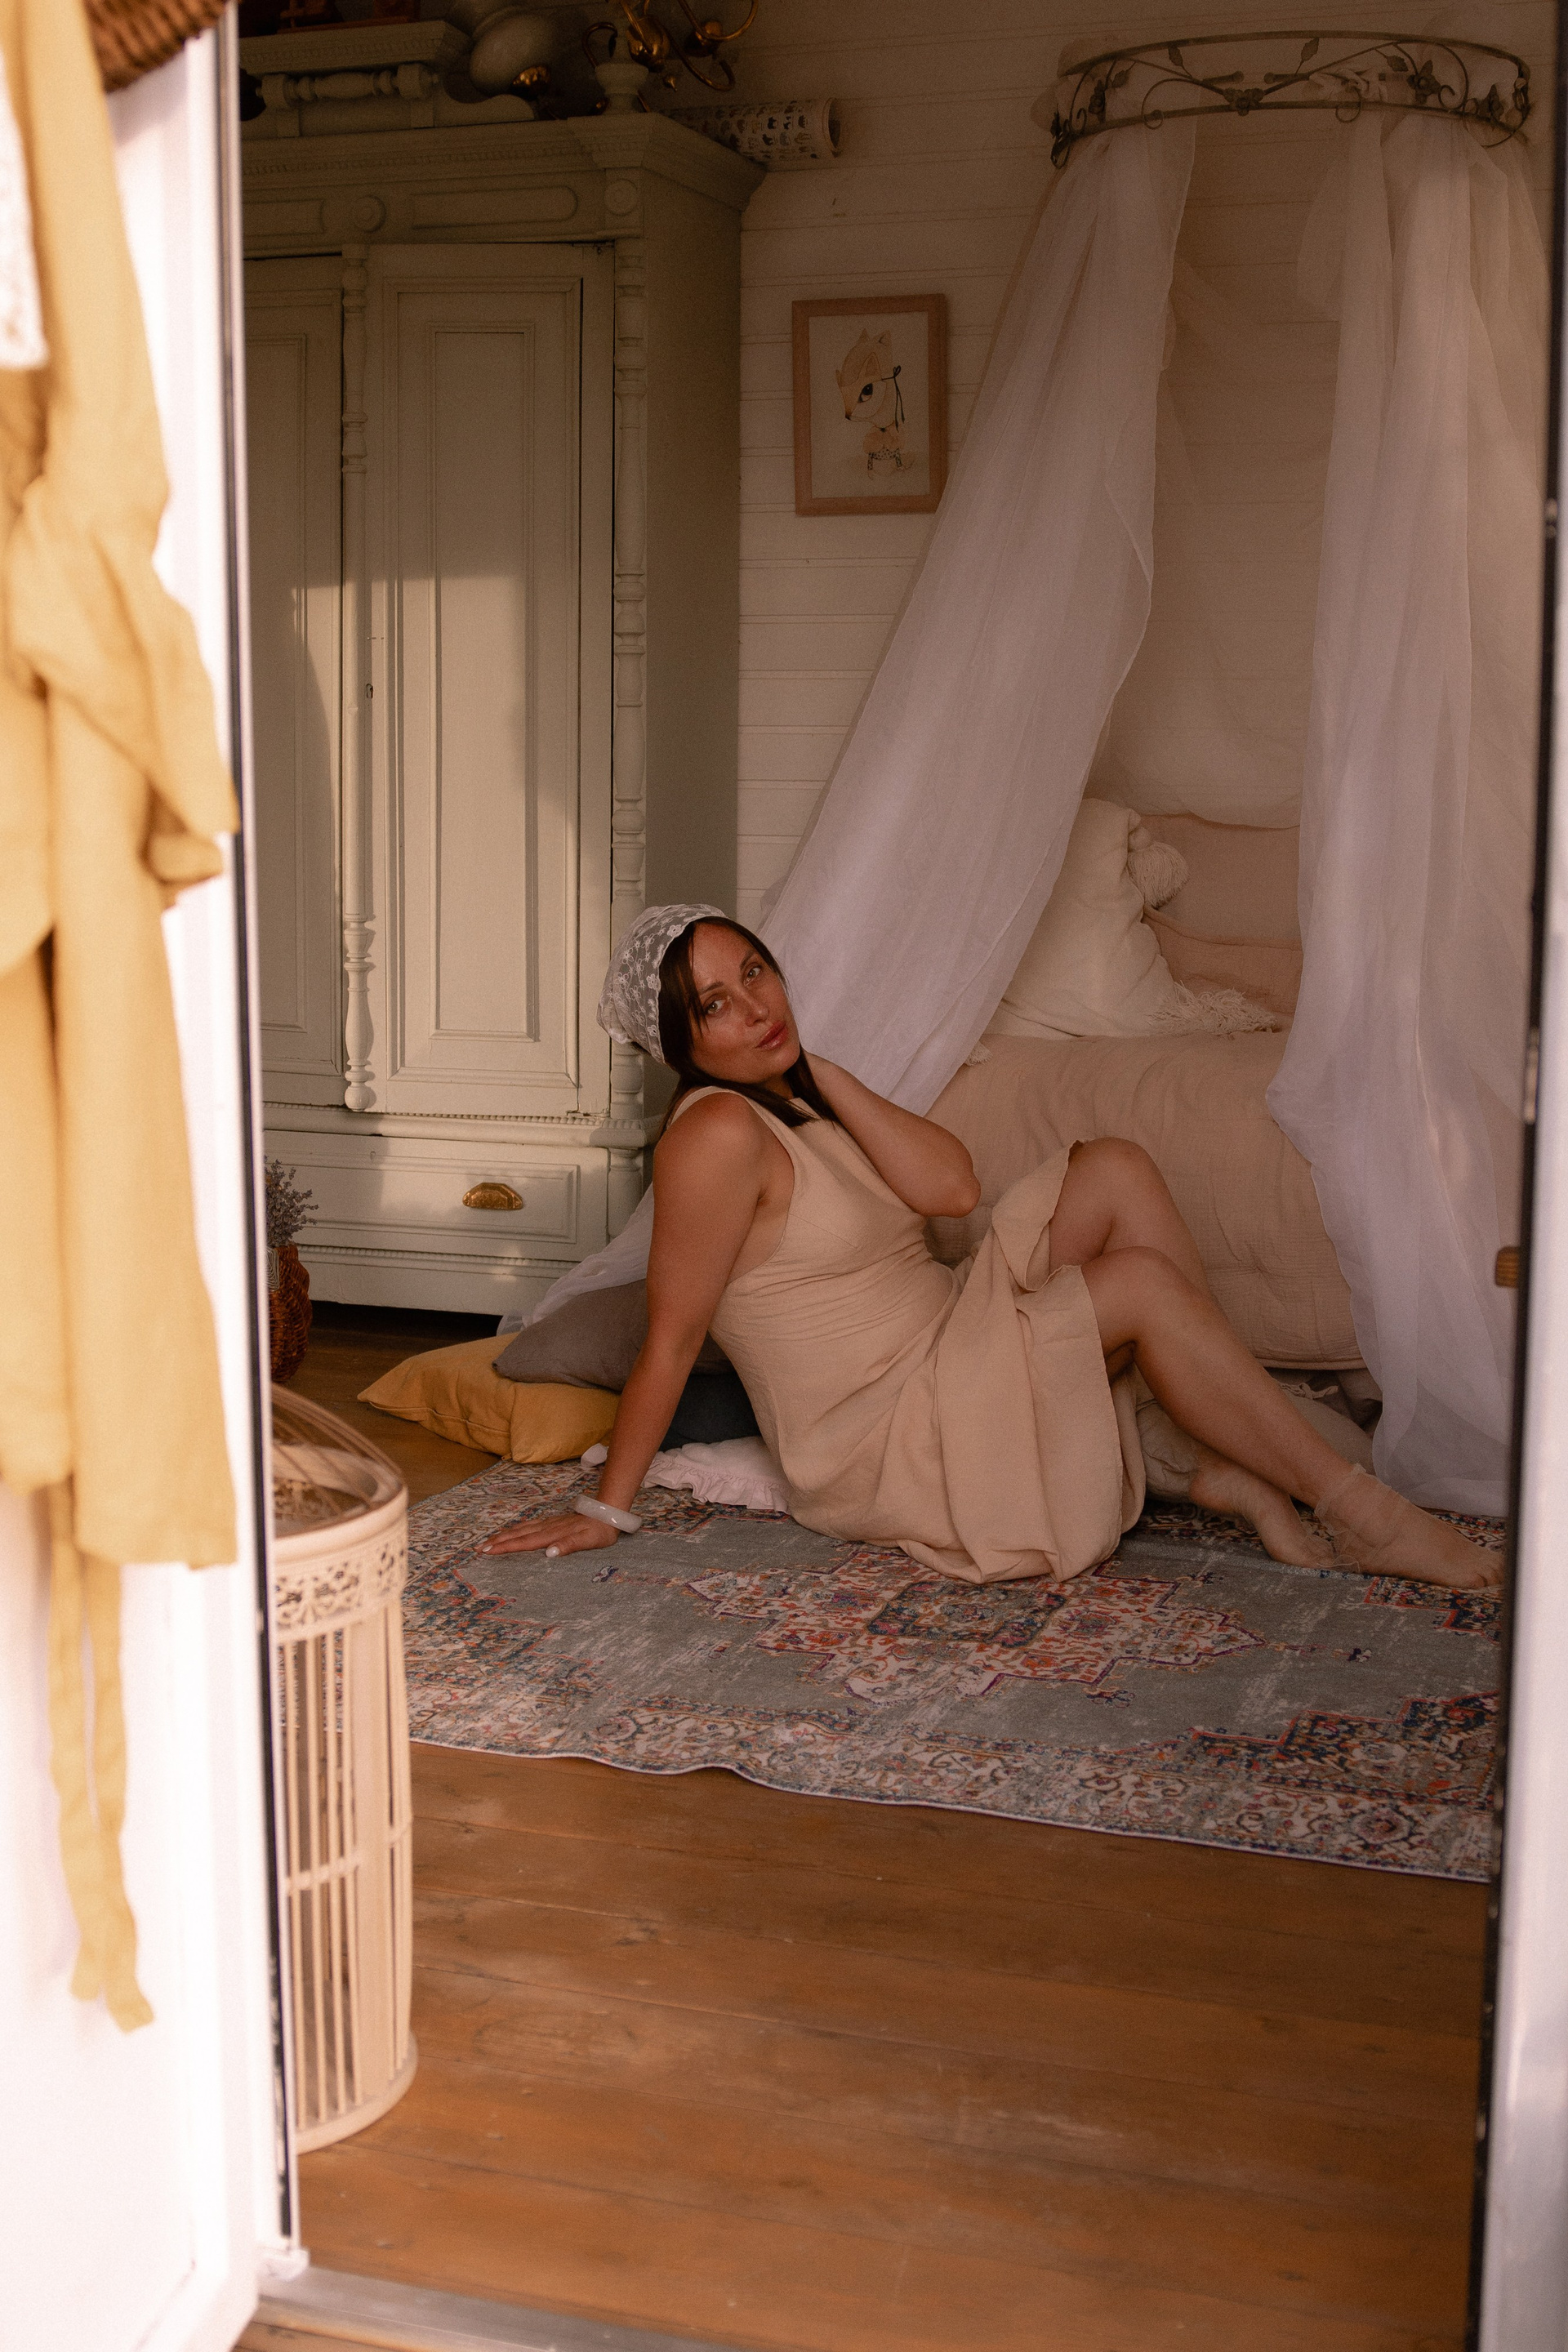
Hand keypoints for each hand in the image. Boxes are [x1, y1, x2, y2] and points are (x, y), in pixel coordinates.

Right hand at [479, 1510, 618, 1557]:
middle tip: (478, 1549)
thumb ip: (569, 1545)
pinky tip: (511, 1532)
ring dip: (503, 1536)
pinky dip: (515, 1530)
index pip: (525, 1542)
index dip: (506, 1547)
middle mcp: (547, 1527)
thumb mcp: (589, 1540)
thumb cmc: (600, 1530)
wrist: (607, 1512)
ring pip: (521, 1529)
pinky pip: (528, 1526)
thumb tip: (549, 1553)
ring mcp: (548, 1523)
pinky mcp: (552, 1522)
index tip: (488, 1552)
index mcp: (552, 1534)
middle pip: (517, 1534)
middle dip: (497, 1542)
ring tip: (488, 1541)